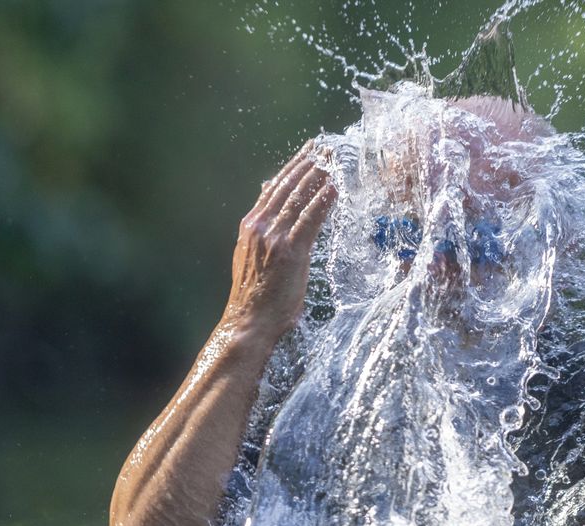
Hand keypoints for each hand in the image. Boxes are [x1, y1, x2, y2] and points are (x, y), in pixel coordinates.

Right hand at [221, 140, 336, 341]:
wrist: (248, 322)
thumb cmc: (255, 295)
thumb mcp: (252, 254)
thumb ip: (262, 226)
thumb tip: (268, 198)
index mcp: (251, 225)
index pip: (274, 187)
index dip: (294, 166)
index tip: (309, 150)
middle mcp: (259, 226)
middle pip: (288, 186)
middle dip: (309, 163)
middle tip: (327, 145)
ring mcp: (274, 238)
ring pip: (298, 198)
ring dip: (319, 176)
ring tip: (335, 159)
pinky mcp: (290, 252)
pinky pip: (309, 220)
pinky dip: (323, 202)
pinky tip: (335, 188)